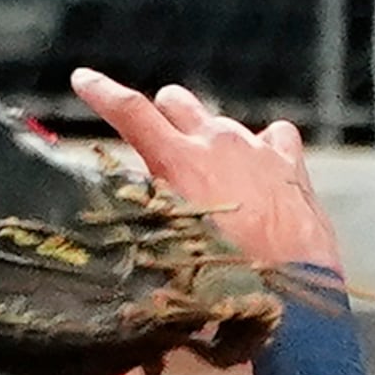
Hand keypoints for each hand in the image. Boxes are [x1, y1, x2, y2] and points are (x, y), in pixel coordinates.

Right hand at [71, 68, 344, 275]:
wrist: (293, 294)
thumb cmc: (224, 279)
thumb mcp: (171, 246)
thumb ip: (151, 212)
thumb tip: (133, 205)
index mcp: (181, 161)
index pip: (131, 112)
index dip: (102, 92)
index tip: (82, 79)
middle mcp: (217, 141)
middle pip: (175, 102)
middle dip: (163, 114)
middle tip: (159, 140)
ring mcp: (256, 147)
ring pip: (220, 122)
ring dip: (209, 139)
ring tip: (213, 174)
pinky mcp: (289, 162)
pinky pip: (274, 135)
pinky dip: (263, 148)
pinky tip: (262, 168)